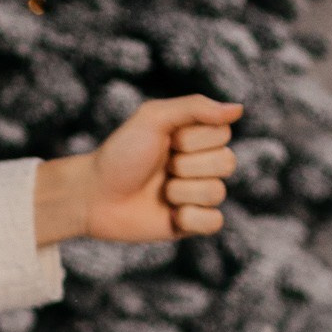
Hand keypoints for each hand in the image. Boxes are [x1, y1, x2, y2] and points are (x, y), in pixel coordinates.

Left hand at [34, 97, 241, 249]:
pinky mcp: (191, 223)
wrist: (93, 194)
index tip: (166, 141)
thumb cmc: (120, 153)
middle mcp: (202, 164)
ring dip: (181, 191)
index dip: (192, 139)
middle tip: (160, 168)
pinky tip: (169, 215)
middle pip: (227, 163)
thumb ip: (195, 107)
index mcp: (197, 137)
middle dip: (186, 165)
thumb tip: (239, 109)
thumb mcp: (152, 118)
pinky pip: (214, 222)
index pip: (223, 133)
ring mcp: (197, 195)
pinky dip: (190, 218)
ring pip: (217, 192)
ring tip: (159, 191)